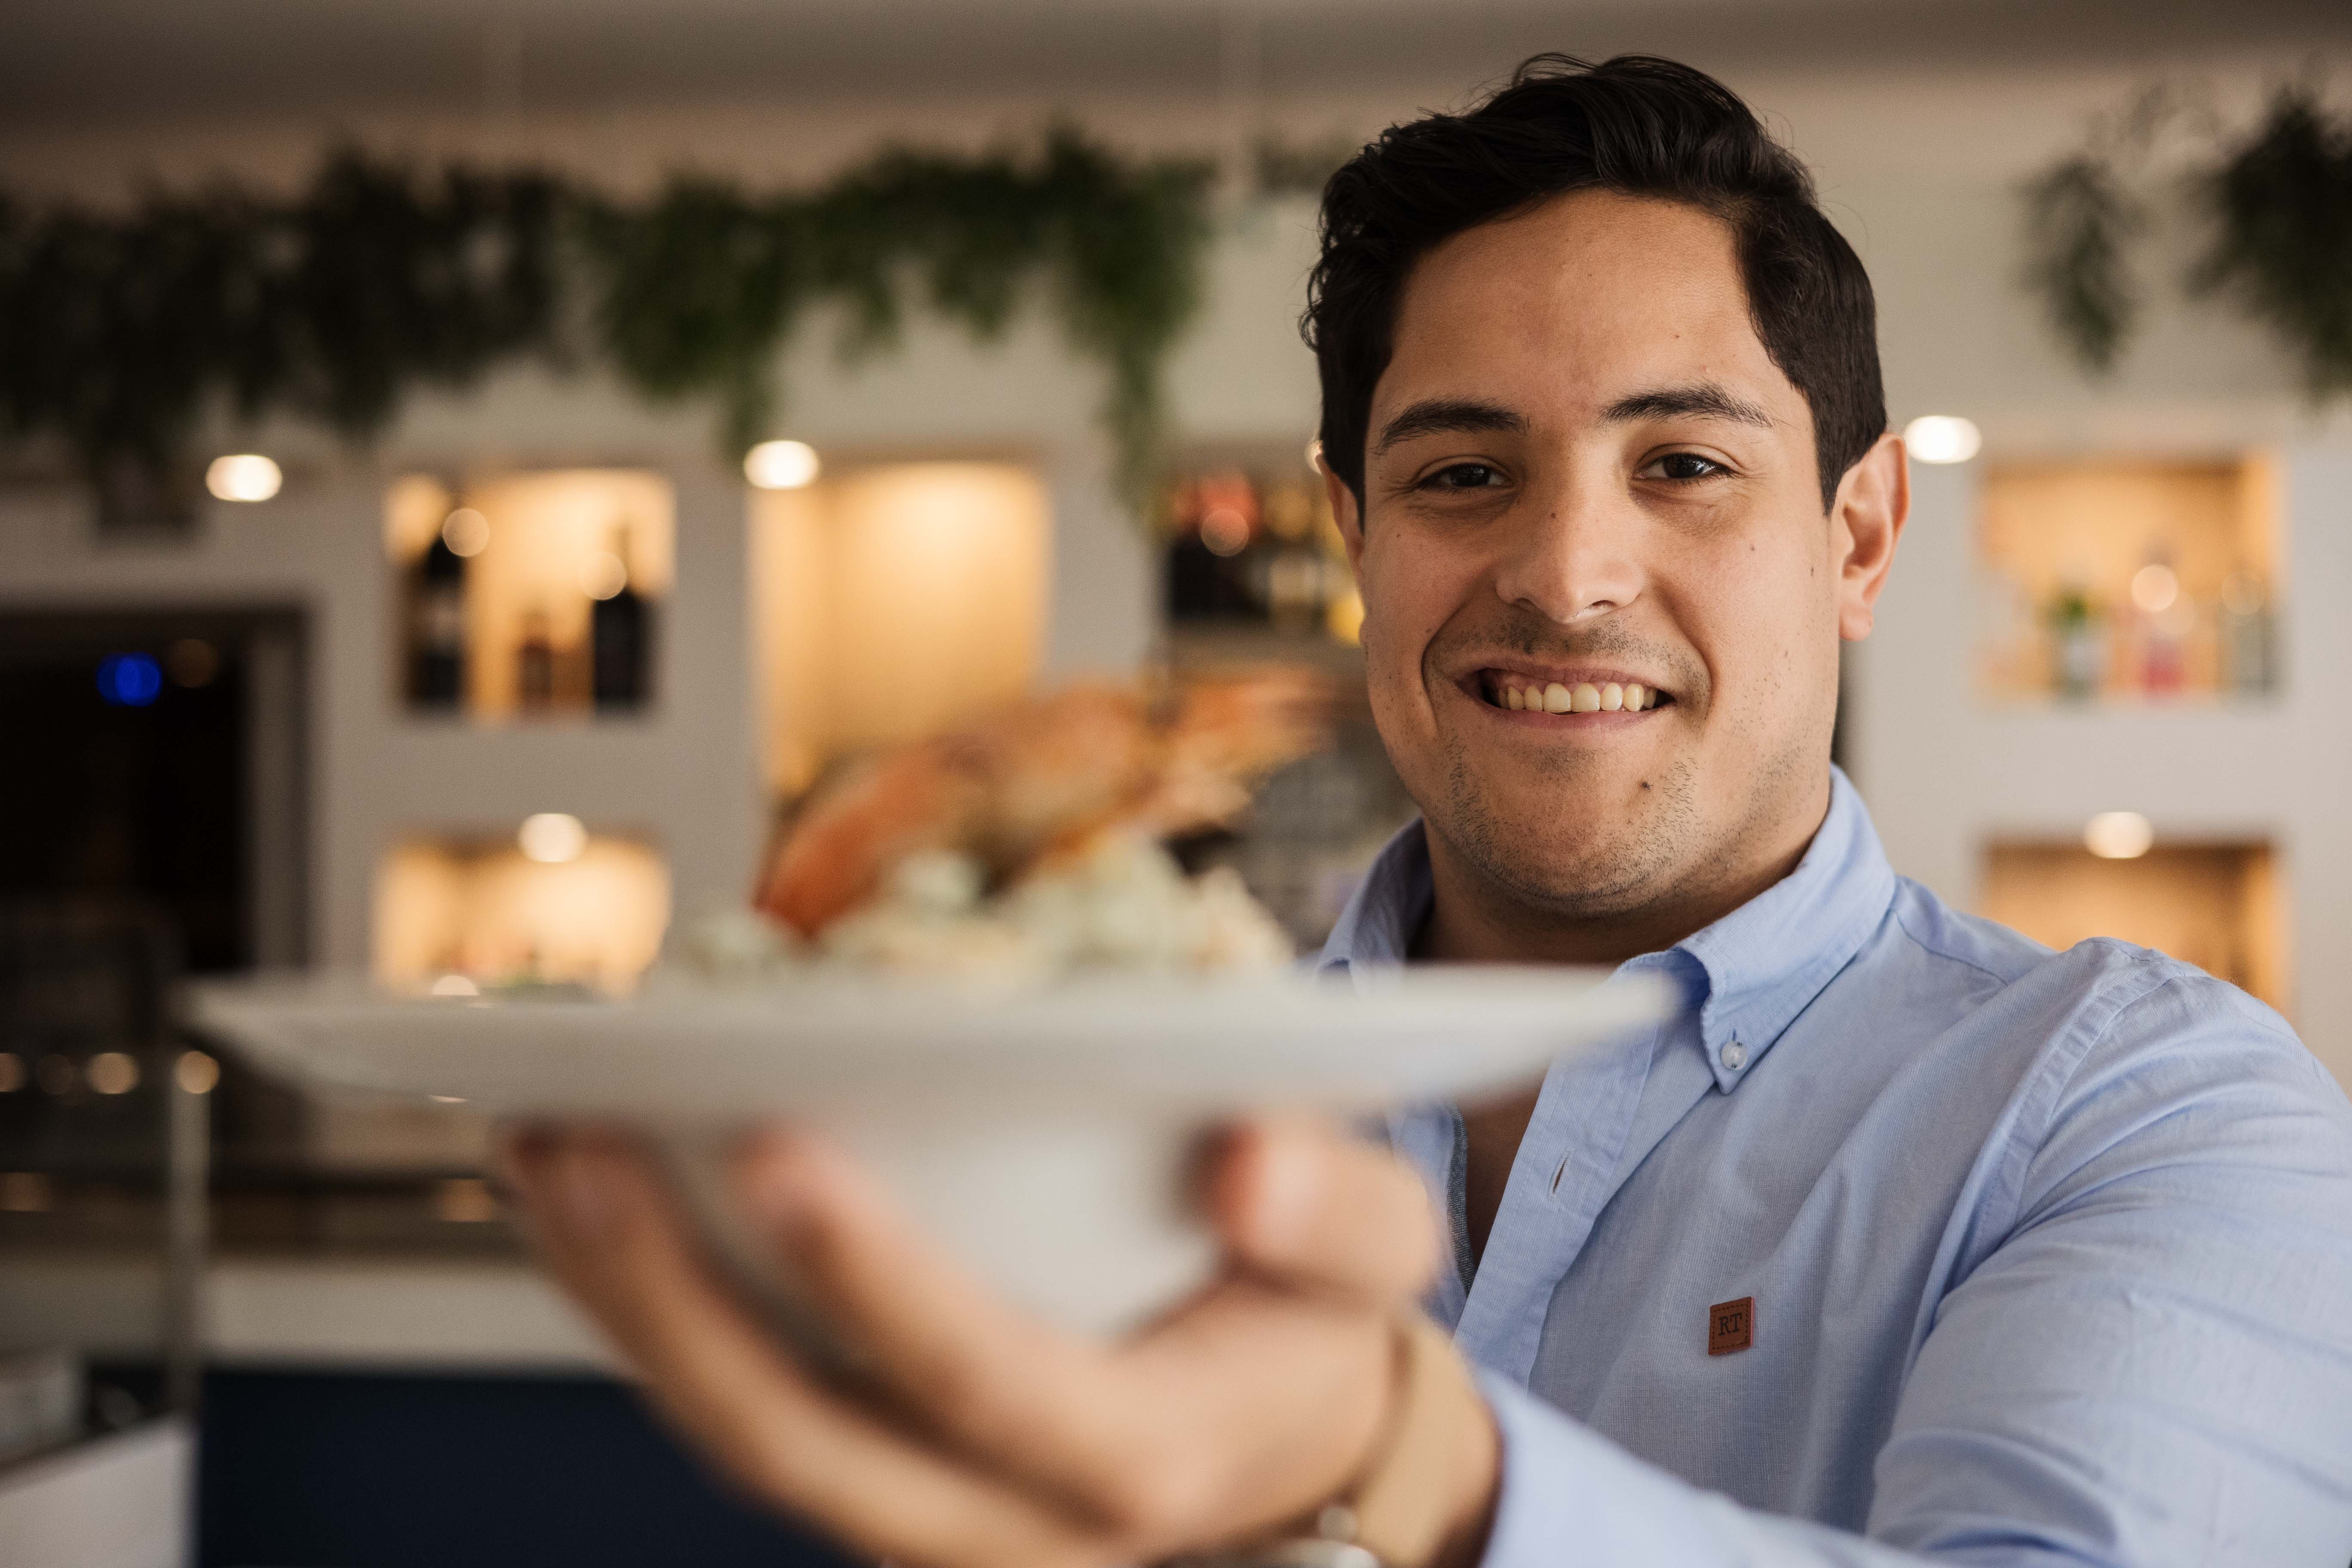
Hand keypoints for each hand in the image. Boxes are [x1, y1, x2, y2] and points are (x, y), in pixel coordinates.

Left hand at [500, 1116, 1497, 1567]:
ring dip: (621, 1299)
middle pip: (803, 1443)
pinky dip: (639, 1303)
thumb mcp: (1378, 1253)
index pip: (989, 1391)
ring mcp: (911, 1510)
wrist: (1268, 1430)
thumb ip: (1338, 1210)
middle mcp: (1000, 1523)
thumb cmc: (1308, 1318)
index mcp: (1136, 1460)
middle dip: (673, 1301)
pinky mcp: (858, 1463)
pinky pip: (726, 1401)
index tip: (783, 1148)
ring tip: (537, 1144)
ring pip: (735, 1433)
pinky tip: (574, 1187)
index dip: (882, 1286)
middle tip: (578, 1140)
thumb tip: (1247, 1166)